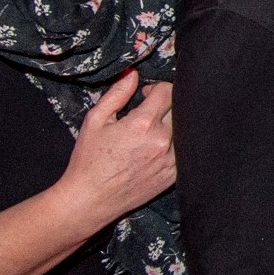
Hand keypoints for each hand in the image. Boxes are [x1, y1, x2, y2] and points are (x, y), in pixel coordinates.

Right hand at [56, 72, 176, 231]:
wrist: (90, 200)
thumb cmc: (89, 160)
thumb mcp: (95, 121)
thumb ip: (116, 94)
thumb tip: (133, 74)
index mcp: (142, 125)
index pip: (167, 91)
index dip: (156, 88)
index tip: (145, 95)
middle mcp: (162, 141)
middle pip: (179, 108)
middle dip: (166, 104)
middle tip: (149, 112)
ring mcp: (171, 160)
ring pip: (185, 129)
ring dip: (173, 124)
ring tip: (153, 130)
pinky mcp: (174, 175)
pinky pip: (184, 150)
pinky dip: (176, 143)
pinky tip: (156, 147)